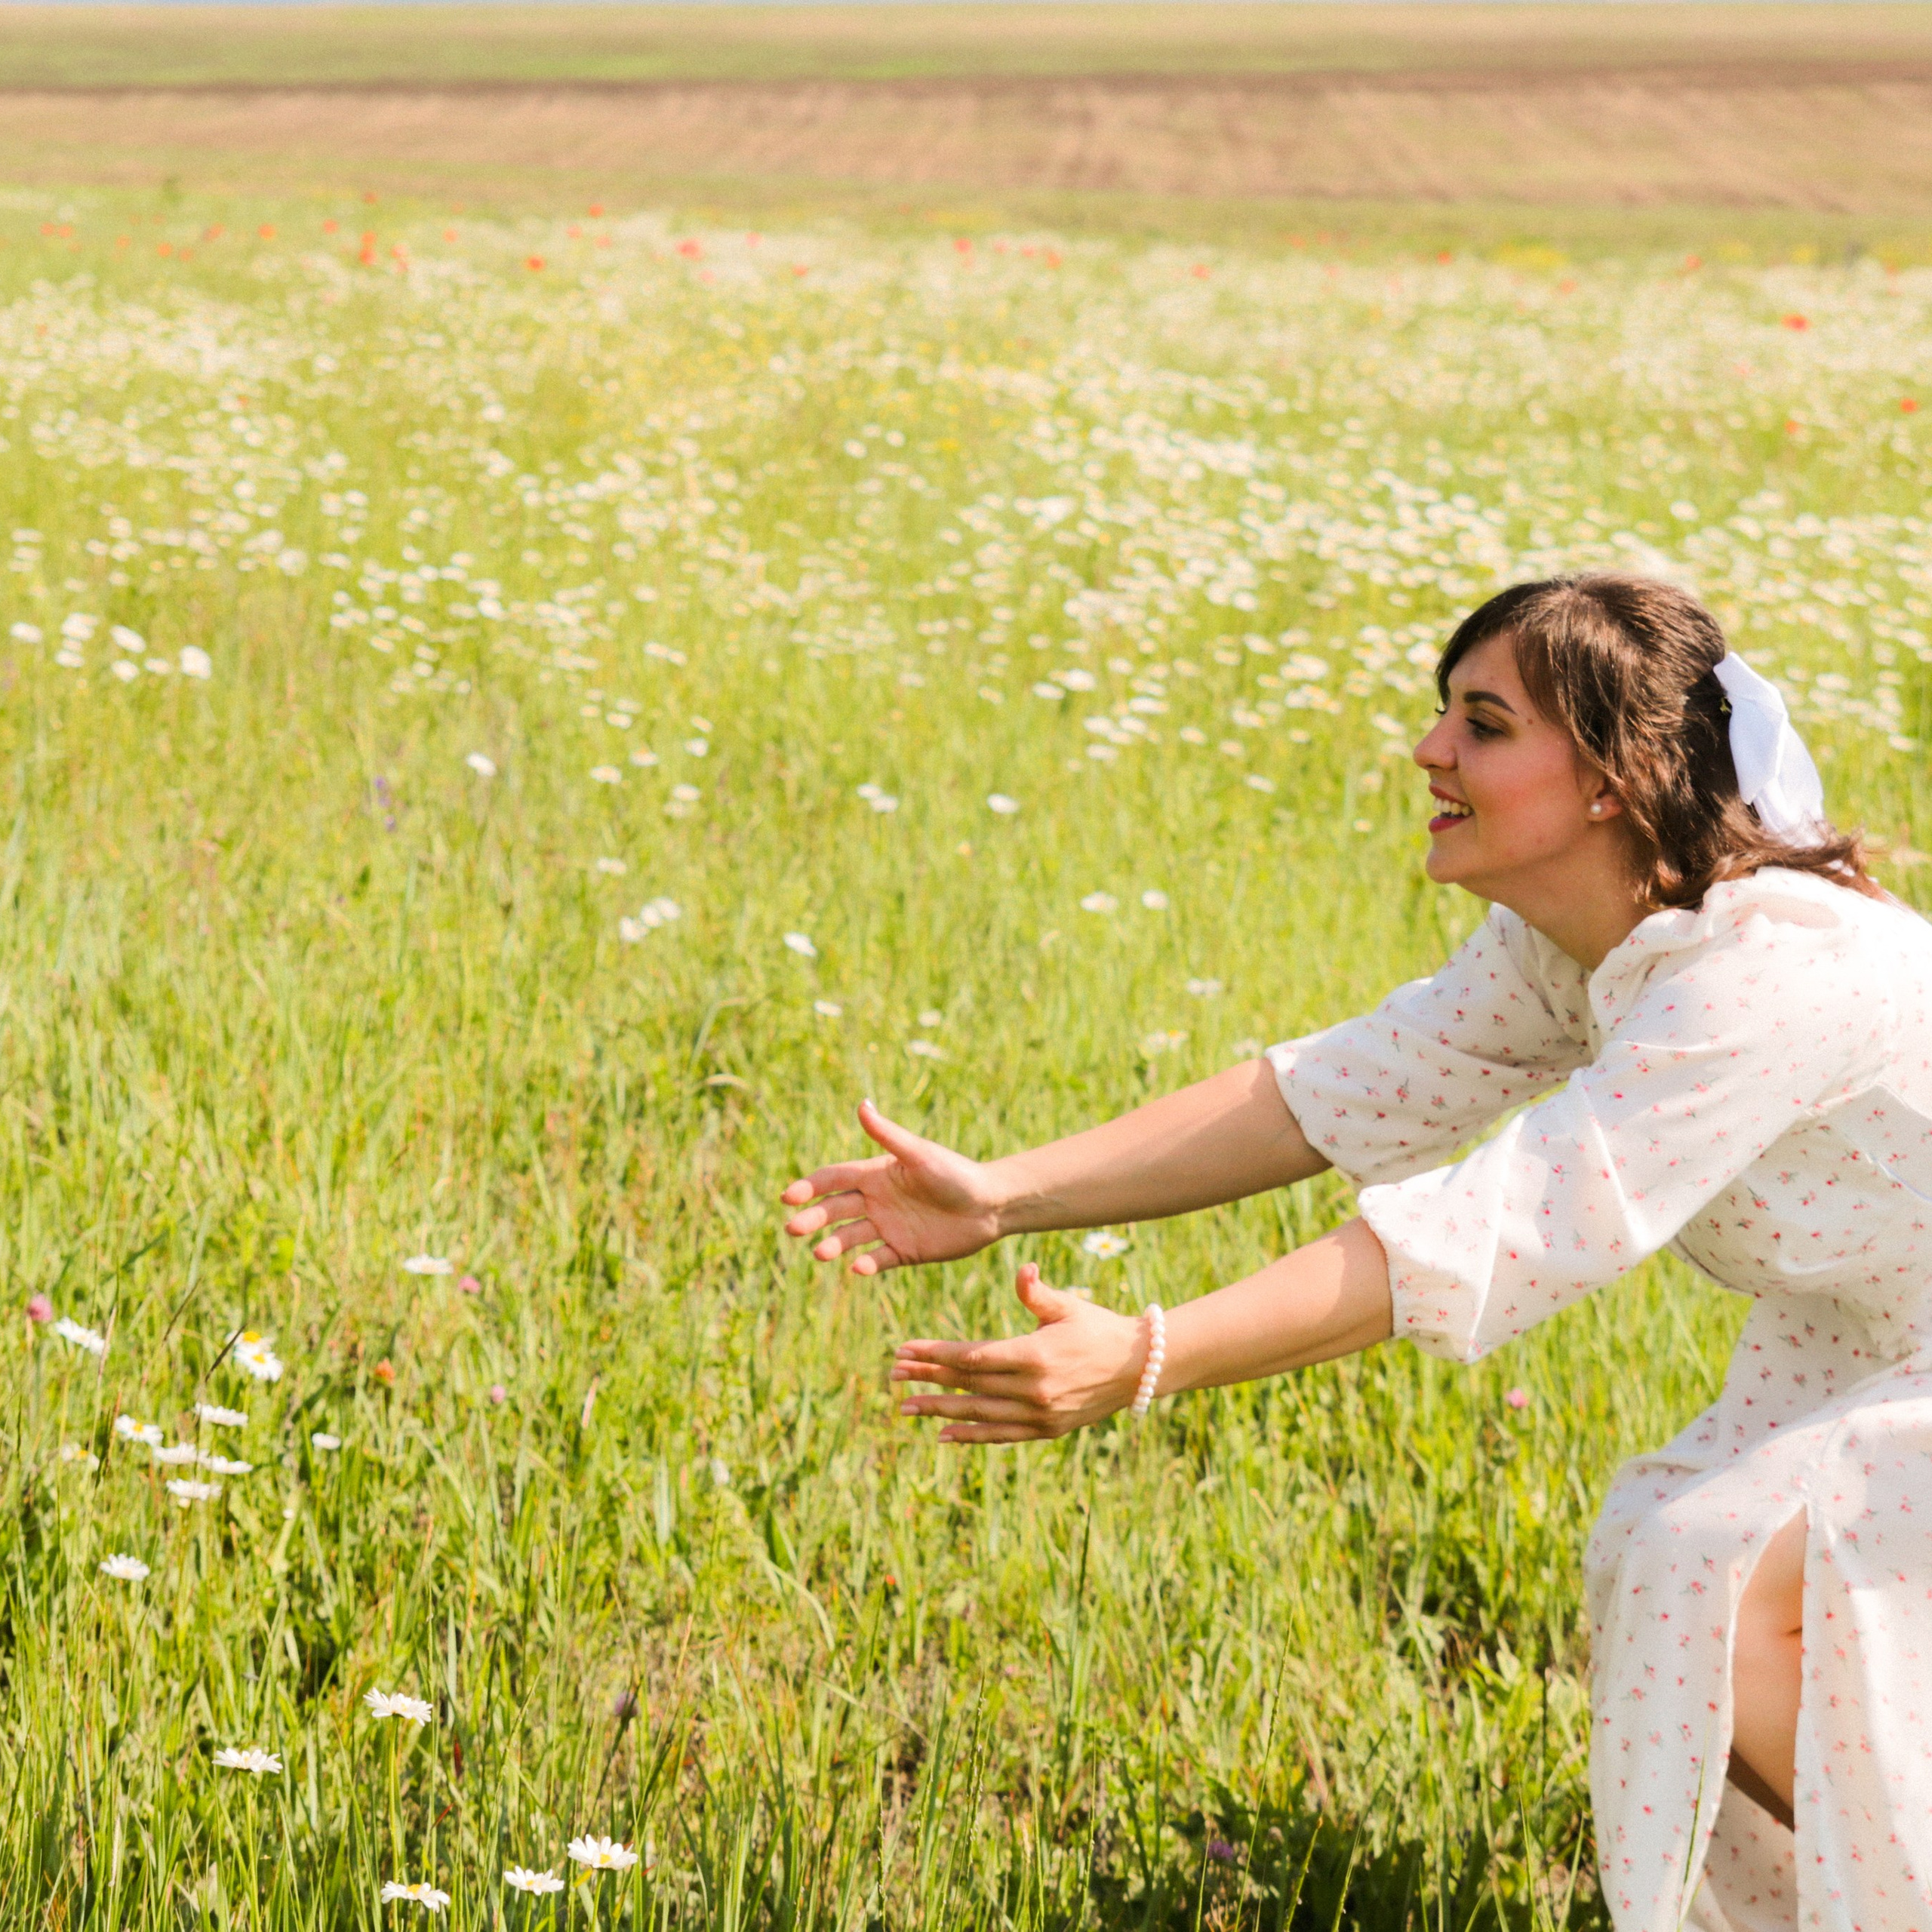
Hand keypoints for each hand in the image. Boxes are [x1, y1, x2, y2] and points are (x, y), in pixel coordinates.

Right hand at [781, 1100, 1006, 1275]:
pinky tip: (857, 1268)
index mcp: (876, 1174)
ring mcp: (888, 1227)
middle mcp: (876, 1201)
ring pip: (850, 1237)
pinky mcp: (903, 1251)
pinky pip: (877, 1259)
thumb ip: (888, 1135)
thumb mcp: (920, 1154)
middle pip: (834, 1209)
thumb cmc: (956, 1173)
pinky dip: (865, 1264)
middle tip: (793, 1229)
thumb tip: (862, 1104)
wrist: (992, 1205)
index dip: (810, 1187)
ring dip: (833, 1244)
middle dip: (812, 1218)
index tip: (788, 1197)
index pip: (833, 1179)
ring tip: (820, 1253)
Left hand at [890, 1263, 1146, 1443]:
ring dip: (940, 1410)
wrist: (1139, 1368)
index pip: (973, 1357)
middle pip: (969, 1384)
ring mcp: (1040, 1414)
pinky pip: (1002, 1435)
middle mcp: (1034, 1390)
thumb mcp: (1069, 1306)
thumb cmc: (1099, 1328)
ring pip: (979, 1413)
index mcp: (1036, 1355)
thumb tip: (1022, 1271)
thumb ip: (1038, 1293)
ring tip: (907, 1407)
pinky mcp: (1047, 1429)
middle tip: (893, 1376)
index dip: (936, 1354)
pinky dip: (972, 1435)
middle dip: (928, 1378)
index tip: (905, 1349)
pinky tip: (944, 1435)